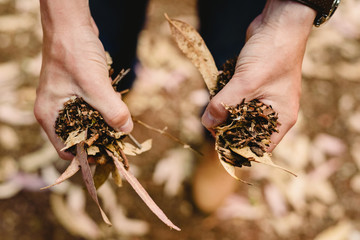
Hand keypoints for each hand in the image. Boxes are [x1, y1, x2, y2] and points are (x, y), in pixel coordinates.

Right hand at [35, 1, 132, 159]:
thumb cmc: (75, 53)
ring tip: (118, 113)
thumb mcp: (95, 86)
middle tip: (119, 133)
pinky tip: (113, 98)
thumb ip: (112, 111)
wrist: (71, 24)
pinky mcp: (77, 90)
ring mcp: (65, 100)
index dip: (87, 155)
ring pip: (88, 120)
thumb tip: (126, 130)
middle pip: (79, 136)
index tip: (109, 153)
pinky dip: (104, 106)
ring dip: (104, 119)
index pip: (66, 150)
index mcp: (50, 116)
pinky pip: (92, 106)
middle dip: (100, 135)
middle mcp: (55, 111)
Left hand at [202, 0, 315, 150]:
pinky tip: (218, 93)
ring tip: (213, 107)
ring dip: (224, 112)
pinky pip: (236, 100)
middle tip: (211, 123)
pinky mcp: (252, 86)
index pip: (260, 147)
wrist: (278, 23)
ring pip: (239, 115)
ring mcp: (263, 98)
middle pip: (246, 132)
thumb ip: (225, 104)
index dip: (239, 150)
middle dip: (228, 129)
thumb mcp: (246, 83)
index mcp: (281, 118)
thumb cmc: (272, 54)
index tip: (218, 144)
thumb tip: (207, 123)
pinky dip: (225, 99)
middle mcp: (273, 112)